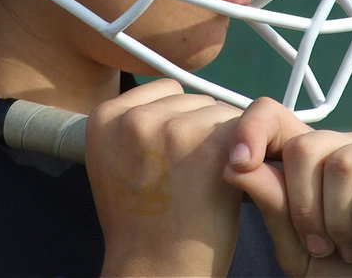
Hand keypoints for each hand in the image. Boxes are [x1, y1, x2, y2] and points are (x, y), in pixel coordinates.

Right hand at [86, 79, 243, 276]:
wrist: (155, 272)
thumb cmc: (142, 225)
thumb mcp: (115, 162)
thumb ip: (135, 126)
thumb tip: (180, 100)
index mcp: (105, 117)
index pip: (163, 93)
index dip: (176, 124)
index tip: (172, 159)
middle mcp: (133, 117)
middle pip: (192, 100)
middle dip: (199, 130)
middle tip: (188, 176)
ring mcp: (169, 128)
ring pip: (218, 111)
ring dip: (223, 140)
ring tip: (205, 181)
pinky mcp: (207, 144)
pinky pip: (241, 127)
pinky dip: (246, 151)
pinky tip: (229, 180)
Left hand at [222, 97, 351, 276]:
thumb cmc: (346, 272)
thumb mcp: (296, 246)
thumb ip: (271, 205)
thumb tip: (234, 165)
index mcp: (309, 158)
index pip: (271, 115)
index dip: (251, 129)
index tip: (236, 162)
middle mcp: (343, 145)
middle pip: (304, 146)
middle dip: (305, 206)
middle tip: (321, 242)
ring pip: (342, 162)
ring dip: (341, 218)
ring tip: (351, 247)